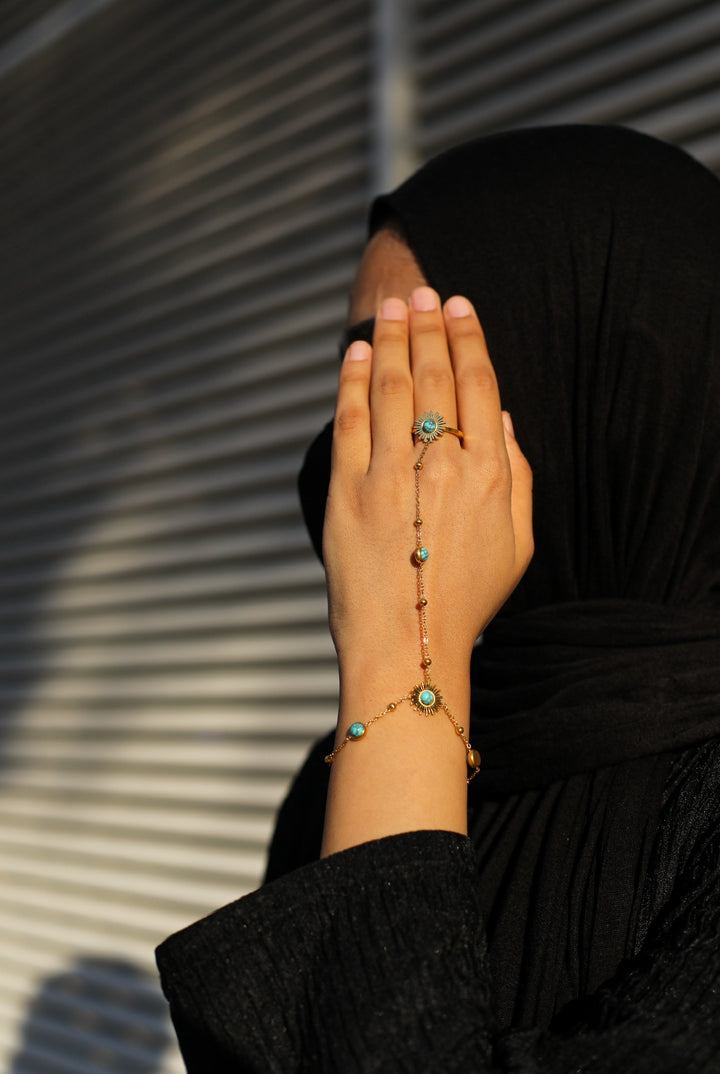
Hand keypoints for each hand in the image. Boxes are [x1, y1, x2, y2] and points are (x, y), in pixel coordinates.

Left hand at [323, 286, 532, 682]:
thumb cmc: (468, 599)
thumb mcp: (518, 543)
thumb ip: (517, 474)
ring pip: (388, 386)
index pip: (479, 385)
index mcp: (489, 473)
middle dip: (426, 325)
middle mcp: (441, 464)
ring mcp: (389, 475)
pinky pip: (348, 420)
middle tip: (421, 291)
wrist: (408, 646)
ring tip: (390, 307)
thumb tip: (504, 418)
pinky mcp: (347, 490)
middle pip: (433, 375)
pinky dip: (349, 380)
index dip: (468, 338)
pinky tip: (352, 354)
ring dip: (389, 339)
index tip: (458, 305)